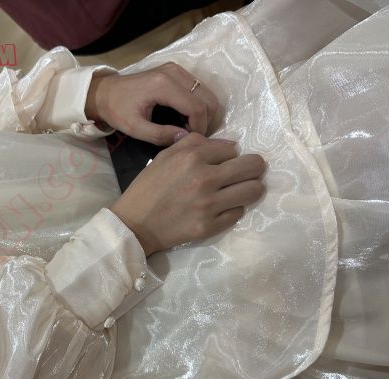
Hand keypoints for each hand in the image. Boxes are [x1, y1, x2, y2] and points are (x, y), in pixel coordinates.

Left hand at [85, 63, 218, 145]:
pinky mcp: (177, 70)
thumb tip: (185, 138)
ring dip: (202, 113)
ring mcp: (177, 69)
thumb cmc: (117, 110)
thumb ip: (160, 135)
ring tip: (185, 127)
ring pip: (206, 94)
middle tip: (188, 135)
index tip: (190, 141)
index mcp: (164, 85)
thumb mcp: (135, 129)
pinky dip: (197, 105)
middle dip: (203, 121)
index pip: (197, 108)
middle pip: (208, 99)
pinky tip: (183, 117)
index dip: (199, 128)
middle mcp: (174, 72)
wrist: (106, 92)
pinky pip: (199, 89)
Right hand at [110, 133, 265, 255]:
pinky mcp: (210, 226)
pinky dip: (233, 209)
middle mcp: (205, 178)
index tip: (224, 164)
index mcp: (193, 157)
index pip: (233, 150)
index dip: (230, 156)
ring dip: (250, 189)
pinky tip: (222, 208)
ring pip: (253, 190)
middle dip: (253, 168)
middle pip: (253, 166)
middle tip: (246, 174)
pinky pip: (238, 213)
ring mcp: (209, 204)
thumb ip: (195, 143)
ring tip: (240, 190)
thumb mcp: (165, 155)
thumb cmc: (148, 187)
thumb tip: (230, 145)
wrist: (135, 223)